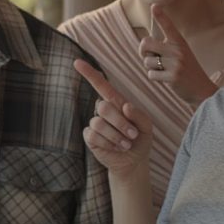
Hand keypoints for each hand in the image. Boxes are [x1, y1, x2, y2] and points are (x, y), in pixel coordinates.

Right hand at [74, 59, 153, 182]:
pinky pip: (94, 136)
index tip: (76, 62)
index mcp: (116, 102)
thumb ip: (139, 115)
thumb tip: (125, 106)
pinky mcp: (90, 137)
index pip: (101, 85)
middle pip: (103, 107)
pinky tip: (116, 148)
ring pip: (99, 123)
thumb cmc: (140, 140)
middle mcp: (103, 111)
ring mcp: (95, 124)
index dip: (89, 73)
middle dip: (120, 123)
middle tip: (132, 135)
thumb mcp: (147, 126)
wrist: (134, 161)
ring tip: (126, 144)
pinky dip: (108, 143)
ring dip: (116, 136)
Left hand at [139, 7, 217, 104]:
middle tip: (149, 56)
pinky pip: (151, 74)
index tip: (155, 5)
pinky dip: (155, 77)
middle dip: (142, 51)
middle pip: (146, 44)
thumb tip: (145, 45)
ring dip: (151, 67)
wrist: (202, 90)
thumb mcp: (181, 55)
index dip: (160, 16)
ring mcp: (175, 64)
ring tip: (164, 70)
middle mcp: (177, 50)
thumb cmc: (188, 71)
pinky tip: (166, 79)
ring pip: (147, 61)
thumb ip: (166, 48)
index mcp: (180, 42)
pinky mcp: (172, 77)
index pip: (168, 26)